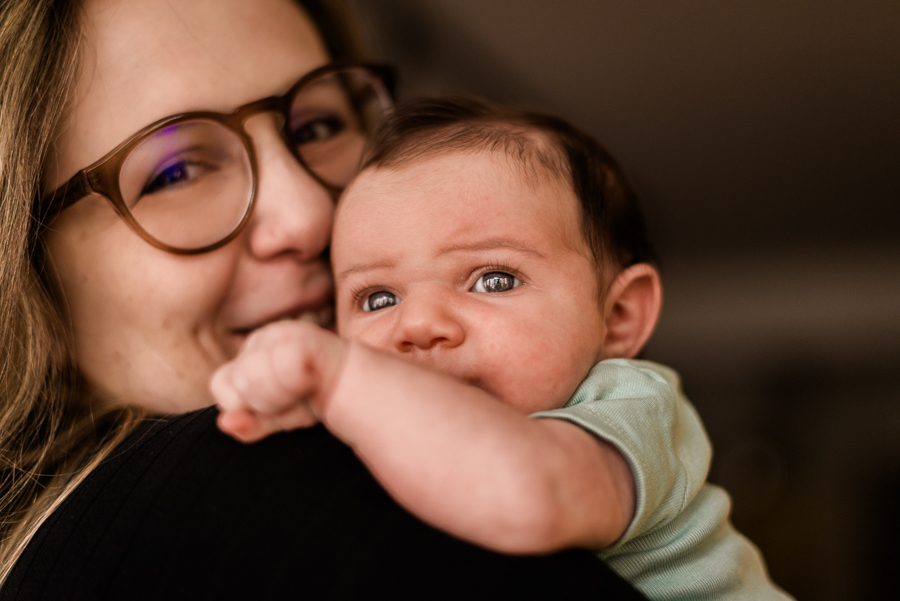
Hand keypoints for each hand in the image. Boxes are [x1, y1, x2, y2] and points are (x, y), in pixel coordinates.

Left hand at [211, 320, 345, 442]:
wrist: (352, 385)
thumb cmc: (311, 399)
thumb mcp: (275, 419)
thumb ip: (248, 424)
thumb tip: (225, 423)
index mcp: (246, 357)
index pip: (222, 386)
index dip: (248, 405)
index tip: (274, 405)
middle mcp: (258, 340)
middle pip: (240, 385)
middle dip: (268, 403)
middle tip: (294, 398)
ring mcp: (279, 334)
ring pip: (256, 377)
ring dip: (283, 396)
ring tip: (304, 390)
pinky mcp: (301, 336)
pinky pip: (282, 369)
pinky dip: (297, 383)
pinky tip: (312, 380)